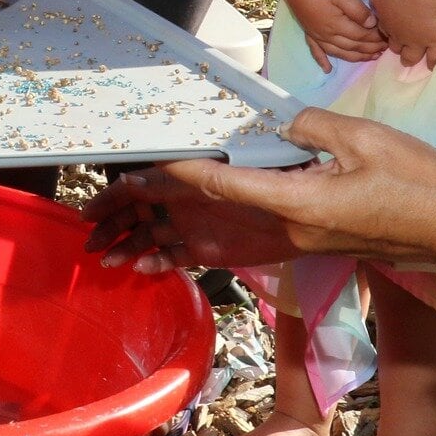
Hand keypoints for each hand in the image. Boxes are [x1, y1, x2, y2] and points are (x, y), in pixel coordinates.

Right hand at [82, 161, 300, 272]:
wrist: (347, 217)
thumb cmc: (317, 183)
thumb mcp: (280, 175)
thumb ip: (228, 174)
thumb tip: (169, 164)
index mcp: (204, 172)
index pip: (151, 178)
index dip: (119, 192)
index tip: (93, 208)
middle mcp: (197, 197)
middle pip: (143, 205)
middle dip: (112, 219)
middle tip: (88, 239)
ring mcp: (204, 224)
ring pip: (154, 232)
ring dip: (127, 244)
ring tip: (106, 261)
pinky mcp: (216, 250)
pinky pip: (177, 255)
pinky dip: (156, 262)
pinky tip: (140, 271)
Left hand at [83, 107, 435, 272]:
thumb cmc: (422, 179)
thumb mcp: (362, 137)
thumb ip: (305, 125)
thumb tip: (263, 117)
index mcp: (298, 201)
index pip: (219, 183)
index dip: (171, 171)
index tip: (133, 160)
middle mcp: (286, 231)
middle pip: (201, 219)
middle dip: (145, 212)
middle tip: (98, 209)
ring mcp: (294, 246)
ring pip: (212, 244)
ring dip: (160, 243)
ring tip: (113, 248)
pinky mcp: (304, 249)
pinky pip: (238, 253)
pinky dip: (197, 254)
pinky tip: (168, 258)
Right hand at [276, 0, 385, 70]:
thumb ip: (359, 11)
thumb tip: (372, 24)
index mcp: (336, 25)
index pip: (361, 36)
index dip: (376, 37)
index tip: (389, 36)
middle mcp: (326, 35)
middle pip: (352, 46)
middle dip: (370, 48)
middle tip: (385, 48)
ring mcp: (316, 34)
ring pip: (339, 52)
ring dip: (355, 56)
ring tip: (370, 57)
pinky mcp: (308, 30)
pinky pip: (316, 50)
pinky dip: (322, 60)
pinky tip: (327, 69)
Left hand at [369, 0, 435, 68]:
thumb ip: (377, 0)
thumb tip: (376, 7)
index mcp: (386, 20)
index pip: (384, 30)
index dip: (387, 31)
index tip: (389, 31)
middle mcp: (399, 35)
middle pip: (395, 45)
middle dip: (395, 47)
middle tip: (398, 48)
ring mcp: (418, 41)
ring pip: (411, 55)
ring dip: (409, 59)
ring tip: (408, 62)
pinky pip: (434, 56)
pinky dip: (432, 62)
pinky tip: (430, 67)